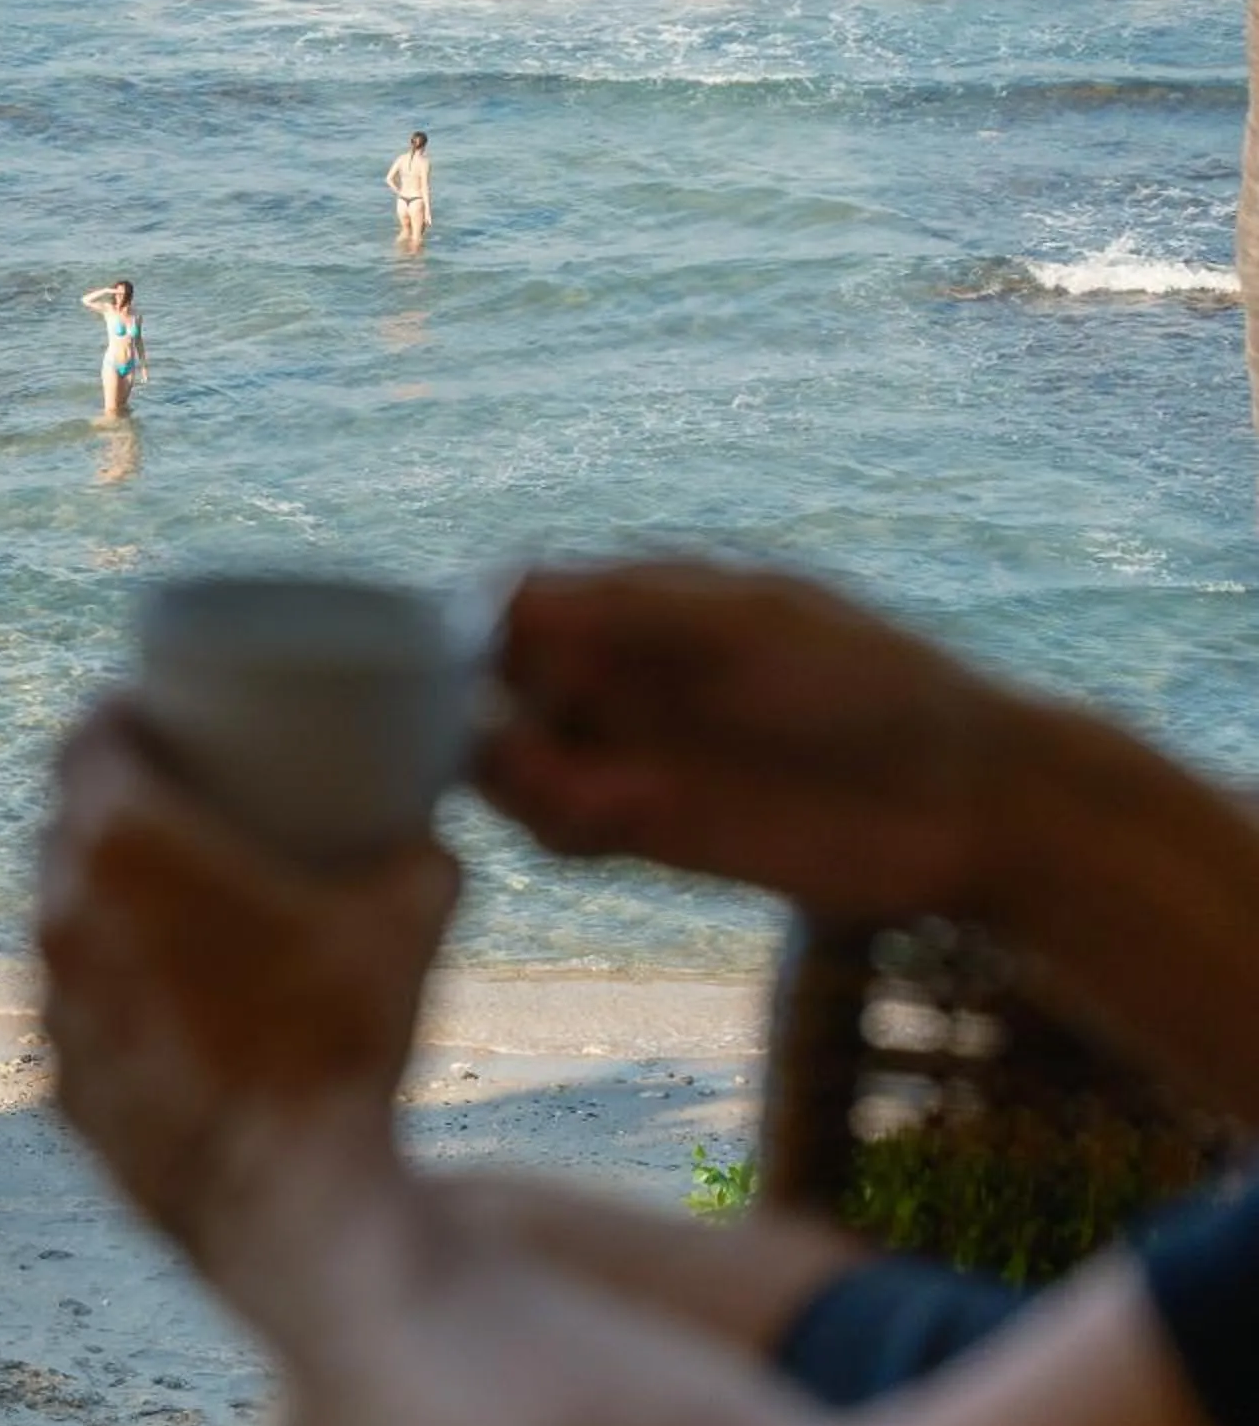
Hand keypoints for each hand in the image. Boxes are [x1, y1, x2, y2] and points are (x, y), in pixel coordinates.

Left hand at [36, 700, 455, 1273]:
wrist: (290, 1201)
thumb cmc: (345, 1044)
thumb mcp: (412, 918)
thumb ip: (421, 851)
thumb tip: (429, 833)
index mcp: (121, 845)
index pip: (85, 737)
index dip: (120, 711)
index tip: (159, 710)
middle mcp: (60, 914)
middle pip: (63, 823)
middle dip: (111, 797)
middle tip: (178, 795)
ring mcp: (51, 1005)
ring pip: (58, 916)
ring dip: (102, 893)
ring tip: (167, 895)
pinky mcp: (59, 1082)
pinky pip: (73, 1006)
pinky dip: (109, 985)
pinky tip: (158, 995)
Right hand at [480, 559, 1021, 921]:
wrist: (960, 803)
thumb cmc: (870, 687)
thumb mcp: (752, 627)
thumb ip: (632, 612)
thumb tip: (502, 594)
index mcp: (640, 604)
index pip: (514, 604)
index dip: (471, 630)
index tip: (466, 662)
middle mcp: (618, 675)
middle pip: (493, 688)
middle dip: (481, 715)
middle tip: (524, 744)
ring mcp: (626, 753)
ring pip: (511, 766)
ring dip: (521, 782)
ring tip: (593, 796)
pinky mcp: (643, 831)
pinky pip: (558, 830)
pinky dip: (562, 828)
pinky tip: (618, 824)